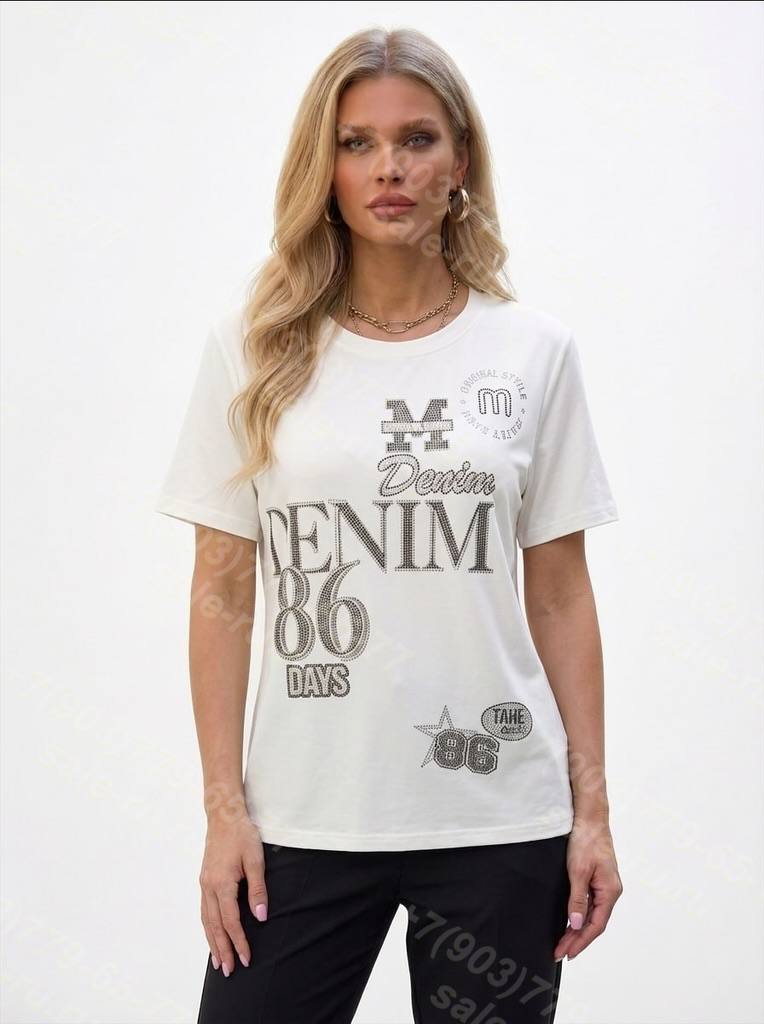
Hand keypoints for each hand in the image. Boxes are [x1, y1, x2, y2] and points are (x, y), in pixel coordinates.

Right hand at [199, 813, 268, 976]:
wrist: (223, 816)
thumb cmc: (242, 835)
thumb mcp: (255, 859)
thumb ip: (258, 889)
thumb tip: (261, 917)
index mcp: (222, 883)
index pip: (231, 921)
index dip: (239, 941)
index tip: (246, 959)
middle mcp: (209, 887)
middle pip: (215, 926)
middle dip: (222, 950)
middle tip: (228, 972)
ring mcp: (204, 884)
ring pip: (206, 920)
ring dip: (212, 942)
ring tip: (217, 963)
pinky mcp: (204, 880)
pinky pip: (204, 910)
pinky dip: (207, 927)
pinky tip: (211, 935)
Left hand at [553, 817, 622, 961]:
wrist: (589, 818)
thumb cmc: (586, 840)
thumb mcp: (578, 871)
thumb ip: (578, 899)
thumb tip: (577, 924)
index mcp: (610, 891)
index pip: (596, 925)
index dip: (581, 941)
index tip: (567, 953)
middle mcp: (610, 891)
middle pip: (594, 923)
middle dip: (577, 939)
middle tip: (560, 952)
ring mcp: (604, 885)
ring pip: (592, 914)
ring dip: (578, 929)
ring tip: (563, 942)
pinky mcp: (597, 879)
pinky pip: (590, 904)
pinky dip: (580, 915)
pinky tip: (571, 921)